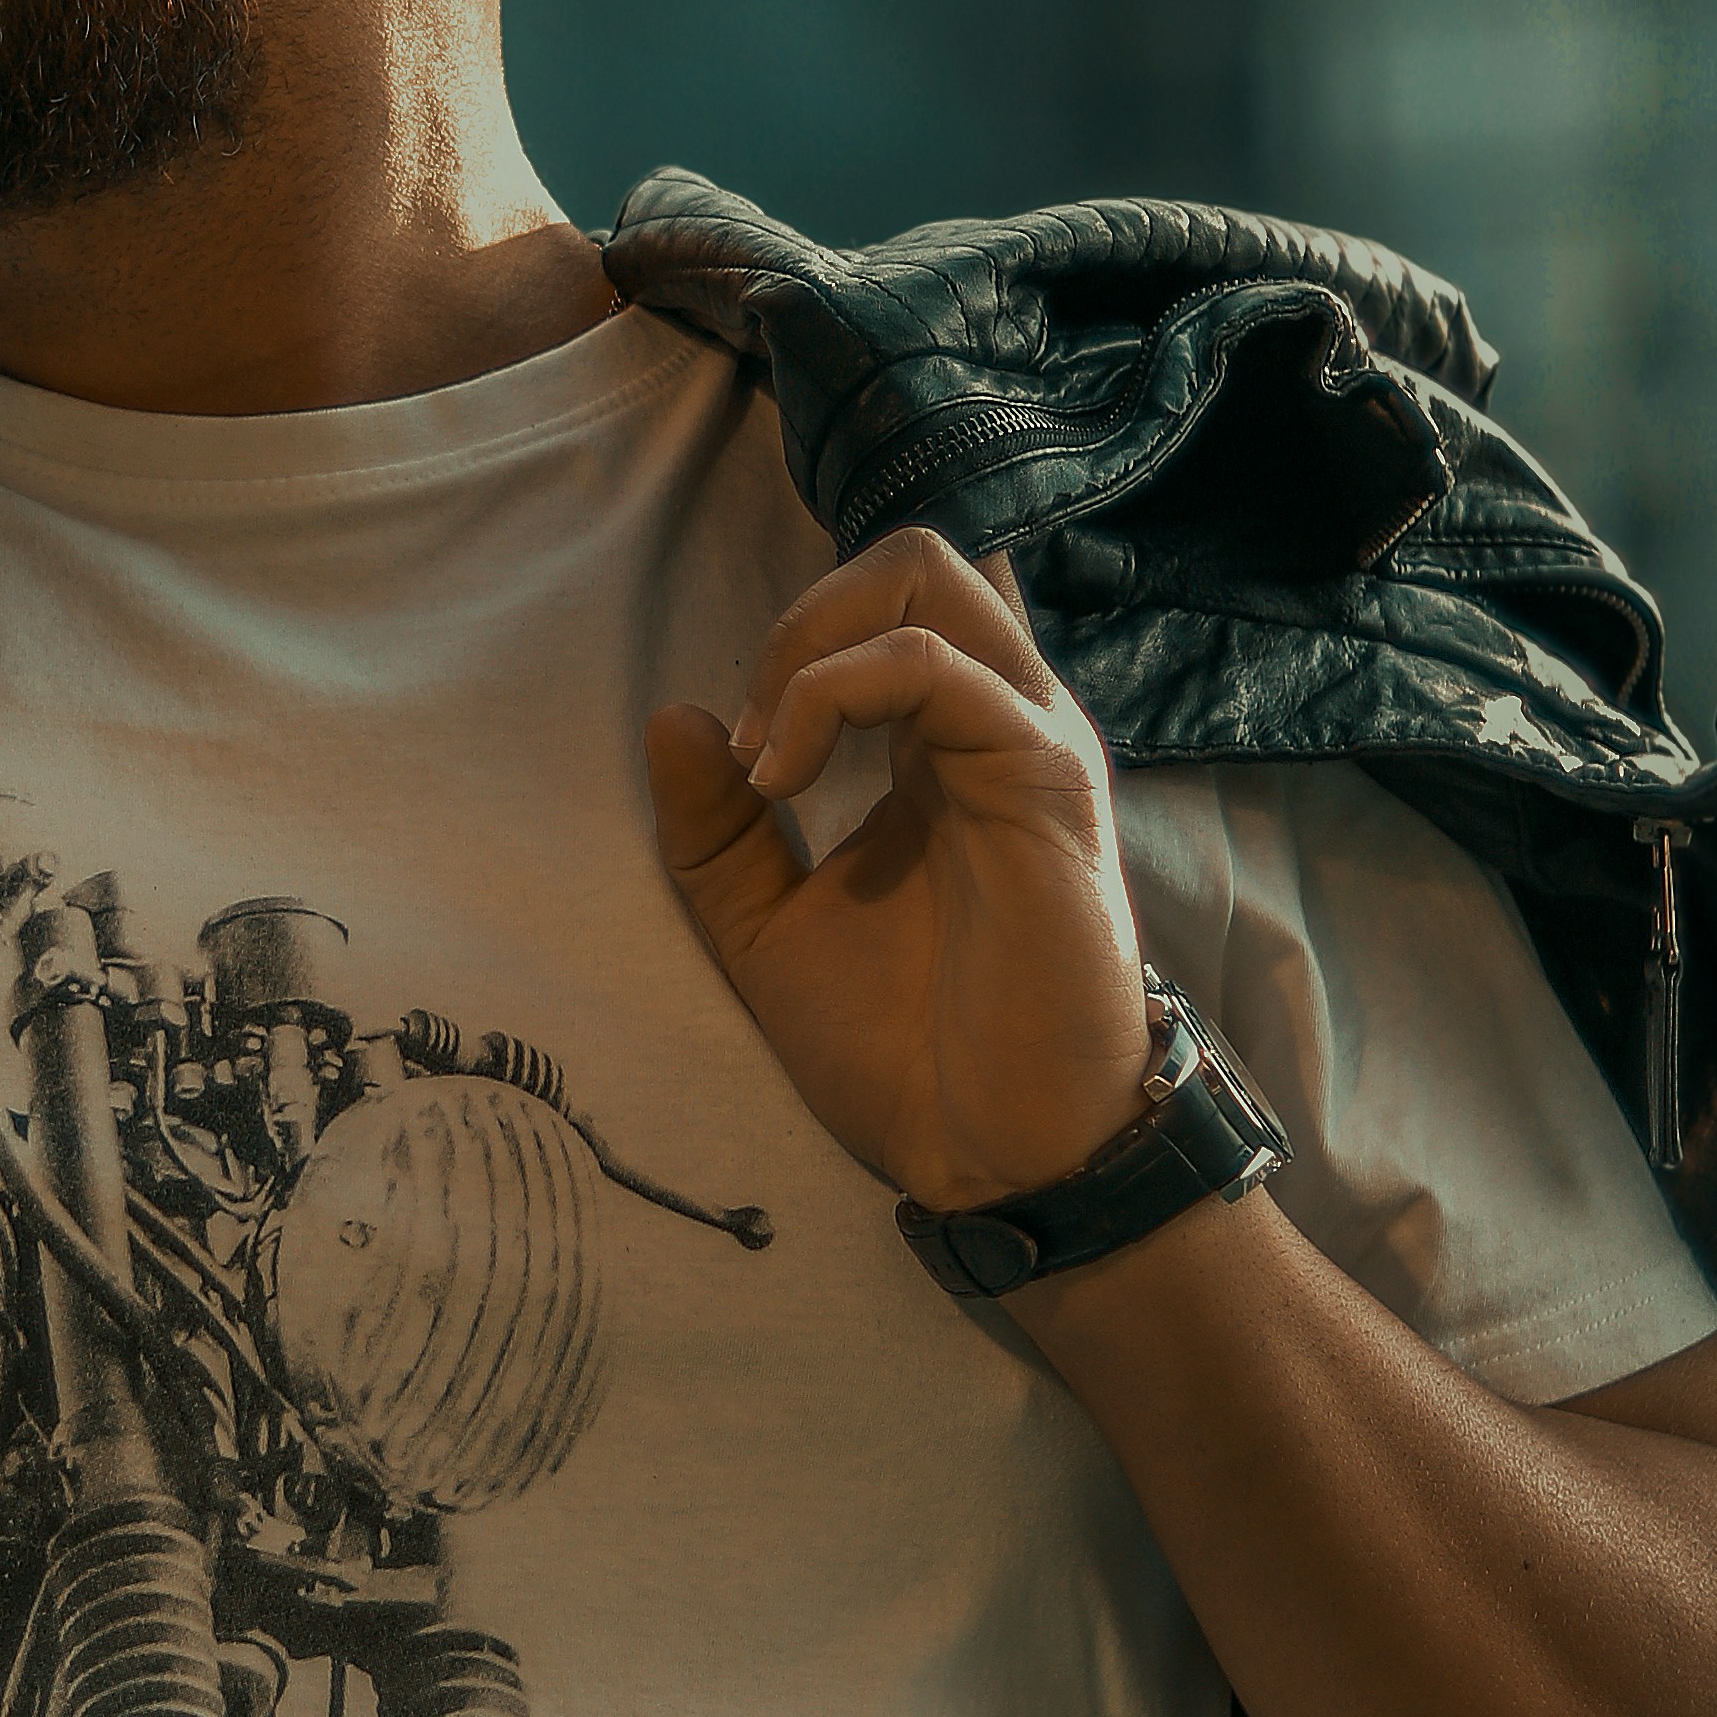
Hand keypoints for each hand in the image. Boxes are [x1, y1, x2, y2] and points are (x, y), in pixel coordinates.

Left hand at [643, 532, 1154, 1214]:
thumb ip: (716, 831)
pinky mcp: (1045, 779)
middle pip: (913, 562)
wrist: (992, 1154)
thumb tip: (671, 715)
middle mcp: (995, 724)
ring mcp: (1027, 741)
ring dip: (810, 645)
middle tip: (756, 737)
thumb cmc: (904, 1051)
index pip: (882, 610)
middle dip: (803, 618)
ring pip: (926, 578)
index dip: (789, 651)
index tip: (738, 767)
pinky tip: (789, 782)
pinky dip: (833, 695)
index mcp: (942, 748)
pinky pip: (934, 668)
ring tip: (770, 762)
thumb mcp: (767, 929)